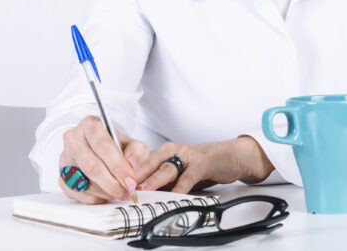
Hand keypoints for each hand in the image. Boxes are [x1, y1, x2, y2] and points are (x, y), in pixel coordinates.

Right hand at [58, 115, 149, 203]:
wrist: (101, 149)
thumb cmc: (115, 145)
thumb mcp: (131, 143)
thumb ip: (137, 151)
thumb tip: (132, 162)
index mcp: (90, 125)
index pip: (102, 146)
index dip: (118, 165)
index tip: (130, 180)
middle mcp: (73, 140)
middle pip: (91, 165)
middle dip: (111, 183)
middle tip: (125, 191)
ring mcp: (65, 158)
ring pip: (83, 182)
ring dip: (104, 192)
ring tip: (118, 192)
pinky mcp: (61, 176)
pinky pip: (76, 193)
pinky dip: (94, 197)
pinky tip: (105, 193)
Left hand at [134, 136, 274, 194]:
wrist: (230, 156)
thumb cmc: (201, 165)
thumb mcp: (177, 173)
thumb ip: (160, 182)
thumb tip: (138, 196)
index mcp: (163, 152)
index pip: (141, 162)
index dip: (128, 173)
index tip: (116, 186)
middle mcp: (173, 151)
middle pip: (149, 163)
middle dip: (136, 175)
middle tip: (124, 187)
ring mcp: (188, 155)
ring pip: (167, 168)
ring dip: (155, 179)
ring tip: (144, 189)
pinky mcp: (203, 162)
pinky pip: (189, 176)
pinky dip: (182, 186)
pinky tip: (176, 194)